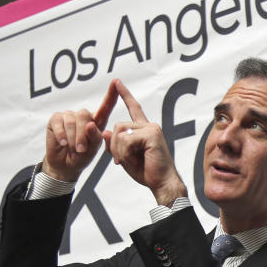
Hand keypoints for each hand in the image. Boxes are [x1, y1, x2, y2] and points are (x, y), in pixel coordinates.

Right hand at [44, 81, 117, 181]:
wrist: (66, 165)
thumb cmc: (82, 156)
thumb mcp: (92, 149)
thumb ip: (94, 137)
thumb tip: (89, 124)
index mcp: (96, 122)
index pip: (105, 107)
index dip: (111, 94)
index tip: (116, 82)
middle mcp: (83, 116)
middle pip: (84, 115)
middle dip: (82, 135)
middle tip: (81, 150)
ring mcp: (68, 116)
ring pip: (71, 121)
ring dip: (73, 138)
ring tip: (74, 150)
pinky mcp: (56, 119)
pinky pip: (59, 123)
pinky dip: (61, 135)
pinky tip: (63, 143)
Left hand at [104, 79, 186, 204]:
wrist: (162, 183)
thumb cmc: (147, 172)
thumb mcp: (124, 157)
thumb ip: (114, 144)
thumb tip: (104, 131)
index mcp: (144, 129)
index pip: (134, 108)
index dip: (125, 95)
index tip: (117, 83)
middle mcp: (148, 126)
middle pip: (117, 126)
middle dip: (114, 146)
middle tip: (121, 161)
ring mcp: (151, 128)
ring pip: (119, 132)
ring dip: (119, 150)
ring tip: (130, 161)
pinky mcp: (152, 134)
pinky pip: (126, 140)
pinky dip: (125, 153)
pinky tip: (135, 160)